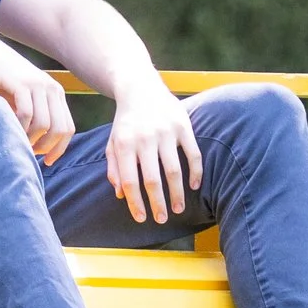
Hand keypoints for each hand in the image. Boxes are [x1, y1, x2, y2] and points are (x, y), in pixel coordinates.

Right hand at [0, 26, 74, 163]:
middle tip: (30, 153)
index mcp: (56, 93)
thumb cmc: (0, 80)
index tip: (47, 161)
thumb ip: (34, 117)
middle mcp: (51, 88)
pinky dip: (19, 127)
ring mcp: (37, 84)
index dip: (59, 148)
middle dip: (46, 147)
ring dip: (31, 139)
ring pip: (45, 124)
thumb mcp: (22, 99)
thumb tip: (39, 147)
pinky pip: (26, 114)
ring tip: (18, 141)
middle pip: (60, 129)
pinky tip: (10, 129)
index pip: (68, 128)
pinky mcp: (21, 83)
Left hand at [105, 82, 202, 223]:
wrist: (140, 88)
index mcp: (124, 143)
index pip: (130, 180)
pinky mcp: (183, 125)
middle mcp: (145, 138)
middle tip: (161, 220)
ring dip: (177, 193)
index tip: (142, 219)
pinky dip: (195, 172)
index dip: (135, 203)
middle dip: (157, 203)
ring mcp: (166, 131)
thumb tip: (121, 195)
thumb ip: (114, 168)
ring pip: (174, 170)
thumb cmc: (126, 122)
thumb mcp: (112, 142)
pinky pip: (193, 153)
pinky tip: (195, 186)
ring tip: (178, 209)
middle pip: (152, 179)